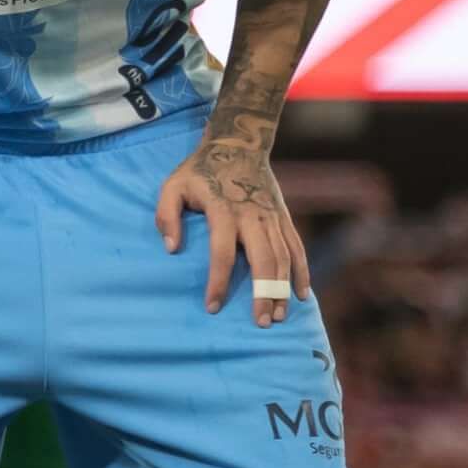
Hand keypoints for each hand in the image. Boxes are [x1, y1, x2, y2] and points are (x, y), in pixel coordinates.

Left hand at [155, 130, 306, 316]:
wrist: (238, 144)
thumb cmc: (198, 170)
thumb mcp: (172, 186)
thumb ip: (166, 216)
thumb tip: (172, 249)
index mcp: (224, 211)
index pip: (222, 254)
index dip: (219, 282)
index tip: (213, 307)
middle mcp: (253, 217)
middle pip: (263, 261)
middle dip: (263, 294)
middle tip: (260, 323)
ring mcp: (273, 218)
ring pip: (283, 258)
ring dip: (282, 289)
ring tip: (278, 317)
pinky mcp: (284, 217)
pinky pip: (297, 248)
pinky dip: (302, 271)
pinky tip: (301, 295)